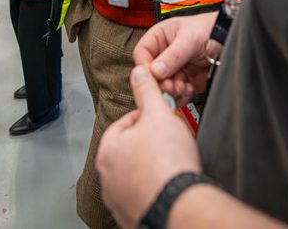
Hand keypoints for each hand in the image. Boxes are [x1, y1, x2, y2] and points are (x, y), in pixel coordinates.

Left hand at [98, 66, 201, 228]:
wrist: (180, 204)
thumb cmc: (168, 163)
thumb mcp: (159, 114)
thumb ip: (147, 91)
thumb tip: (138, 73)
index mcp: (108, 149)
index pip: (127, 123)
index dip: (150, 118)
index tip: (164, 122)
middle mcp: (107, 176)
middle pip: (131, 148)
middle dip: (151, 143)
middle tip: (170, 144)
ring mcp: (118, 198)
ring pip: (136, 173)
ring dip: (152, 166)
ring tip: (171, 164)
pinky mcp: (132, 215)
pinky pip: (143, 194)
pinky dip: (154, 188)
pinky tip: (168, 183)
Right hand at [133, 11, 218, 106]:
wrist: (231, 39)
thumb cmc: (211, 28)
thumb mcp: (189, 38)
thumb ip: (173, 55)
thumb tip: (155, 71)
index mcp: (160, 37)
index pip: (142, 53)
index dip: (145, 65)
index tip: (152, 76)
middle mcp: (165, 54)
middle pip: (152, 73)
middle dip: (160, 82)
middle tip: (169, 86)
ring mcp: (176, 68)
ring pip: (164, 85)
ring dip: (172, 90)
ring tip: (181, 87)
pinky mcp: (186, 80)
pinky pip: (177, 92)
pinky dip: (181, 95)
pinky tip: (188, 90)